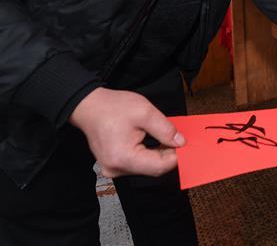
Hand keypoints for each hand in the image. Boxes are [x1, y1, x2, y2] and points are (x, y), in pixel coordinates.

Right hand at [69, 87, 184, 177]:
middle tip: (181, 140)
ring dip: (160, 154)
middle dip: (169, 154)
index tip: (188, 146)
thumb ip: (165, 129)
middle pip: (153, 169)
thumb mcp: (144, 112)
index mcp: (123, 158)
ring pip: (147, 167)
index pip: (159, 167)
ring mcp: (114, 169)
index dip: (176, 157)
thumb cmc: (113, 107)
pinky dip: (149, 154)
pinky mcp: (114, 165)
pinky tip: (155, 142)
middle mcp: (117, 169)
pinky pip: (138, 163)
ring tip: (168, 138)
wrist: (89, 106)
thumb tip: (181, 142)